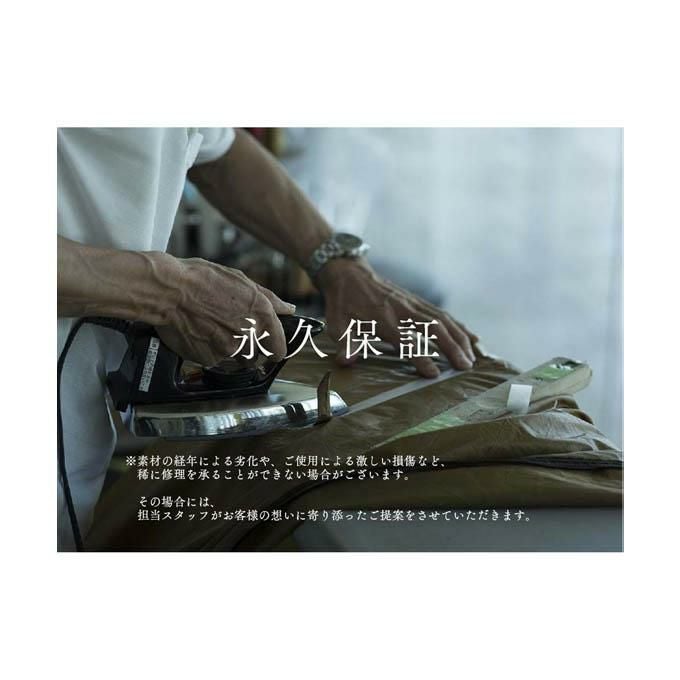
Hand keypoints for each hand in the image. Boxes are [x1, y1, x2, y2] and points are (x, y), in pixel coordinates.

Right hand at [153, 255, 295, 365]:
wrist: (169, 291)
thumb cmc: (201, 280)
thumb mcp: (240, 280)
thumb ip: (269, 299)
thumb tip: (288, 309)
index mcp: (262, 314)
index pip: (279, 349)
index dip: (274, 349)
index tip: (268, 348)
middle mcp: (250, 334)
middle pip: (257, 356)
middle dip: (248, 348)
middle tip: (231, 331)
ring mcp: (230, 349)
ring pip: (237, 360)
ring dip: (230, 351)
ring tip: (214, 330)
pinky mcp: (210, 358)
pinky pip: (215, 361)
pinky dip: (210, 352)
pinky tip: (201, 334)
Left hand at [318, 259, 478, 377]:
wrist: (349, 274)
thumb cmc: (343, 304)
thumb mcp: (336, 324)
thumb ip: (344, 343)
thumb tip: (346, 361)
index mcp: (382, 319)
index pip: (405, 340)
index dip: (420, 356)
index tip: (433, 374)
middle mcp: (402, 310)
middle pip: (434, 328)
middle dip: (452, 347)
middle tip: (465, 367)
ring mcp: (413, 303)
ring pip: (444, 319)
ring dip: (461, 338)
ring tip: (473, 358)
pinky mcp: (418, 301)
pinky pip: (443, 314)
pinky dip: (460, 326)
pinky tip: (474, 339)